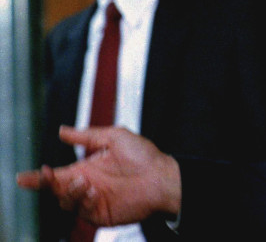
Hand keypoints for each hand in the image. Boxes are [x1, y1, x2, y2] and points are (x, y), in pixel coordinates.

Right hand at [16, 126, 181, 224]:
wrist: (162, 177)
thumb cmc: (144, 156)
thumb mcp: (114, 137)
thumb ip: (87, 136)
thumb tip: (63, 130)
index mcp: (87, 168)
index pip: (57, 175)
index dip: (39, 177)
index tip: (24, 177)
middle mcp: (87, 185)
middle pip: (56, 190)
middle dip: (46, 184)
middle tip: (48, 175)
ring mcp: (93, 200)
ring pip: (66, 201)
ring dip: (69, 191)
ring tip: (83, 181)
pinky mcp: (100, 213)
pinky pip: (82, 211)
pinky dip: (84, 201)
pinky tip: (93, 191)